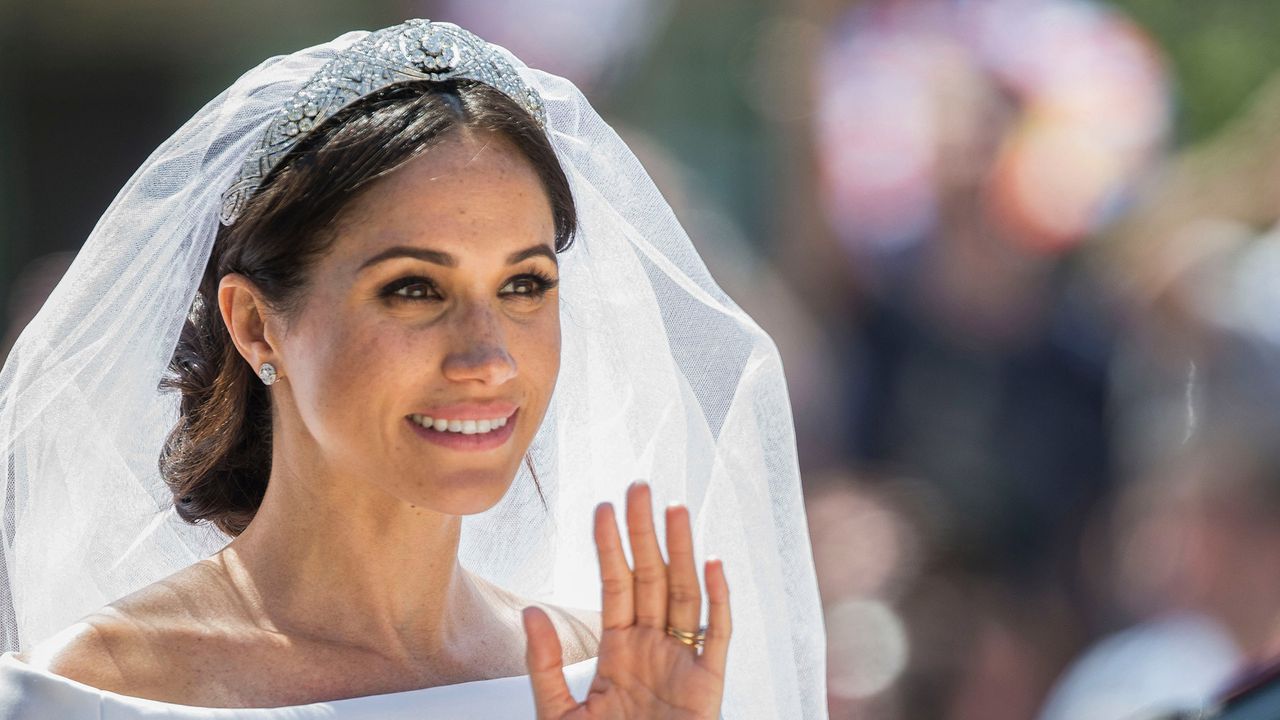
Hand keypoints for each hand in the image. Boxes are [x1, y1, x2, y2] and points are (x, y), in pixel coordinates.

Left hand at [523, 482, 729, 718]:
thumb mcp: (559, 714)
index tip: (603, 507)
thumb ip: (546, 665)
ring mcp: (682, 662)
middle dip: (645, 533)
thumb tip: (532, 611)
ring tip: (675, 509)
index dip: (610, 546)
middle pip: (651, 577)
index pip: (615, 585)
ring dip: (682, 551)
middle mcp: (653, 647)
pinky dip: (720, 601)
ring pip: (684, 594)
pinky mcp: (708, 685)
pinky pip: (717, 636)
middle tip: (639, 486)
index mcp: (619, 650)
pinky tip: (714, 565)